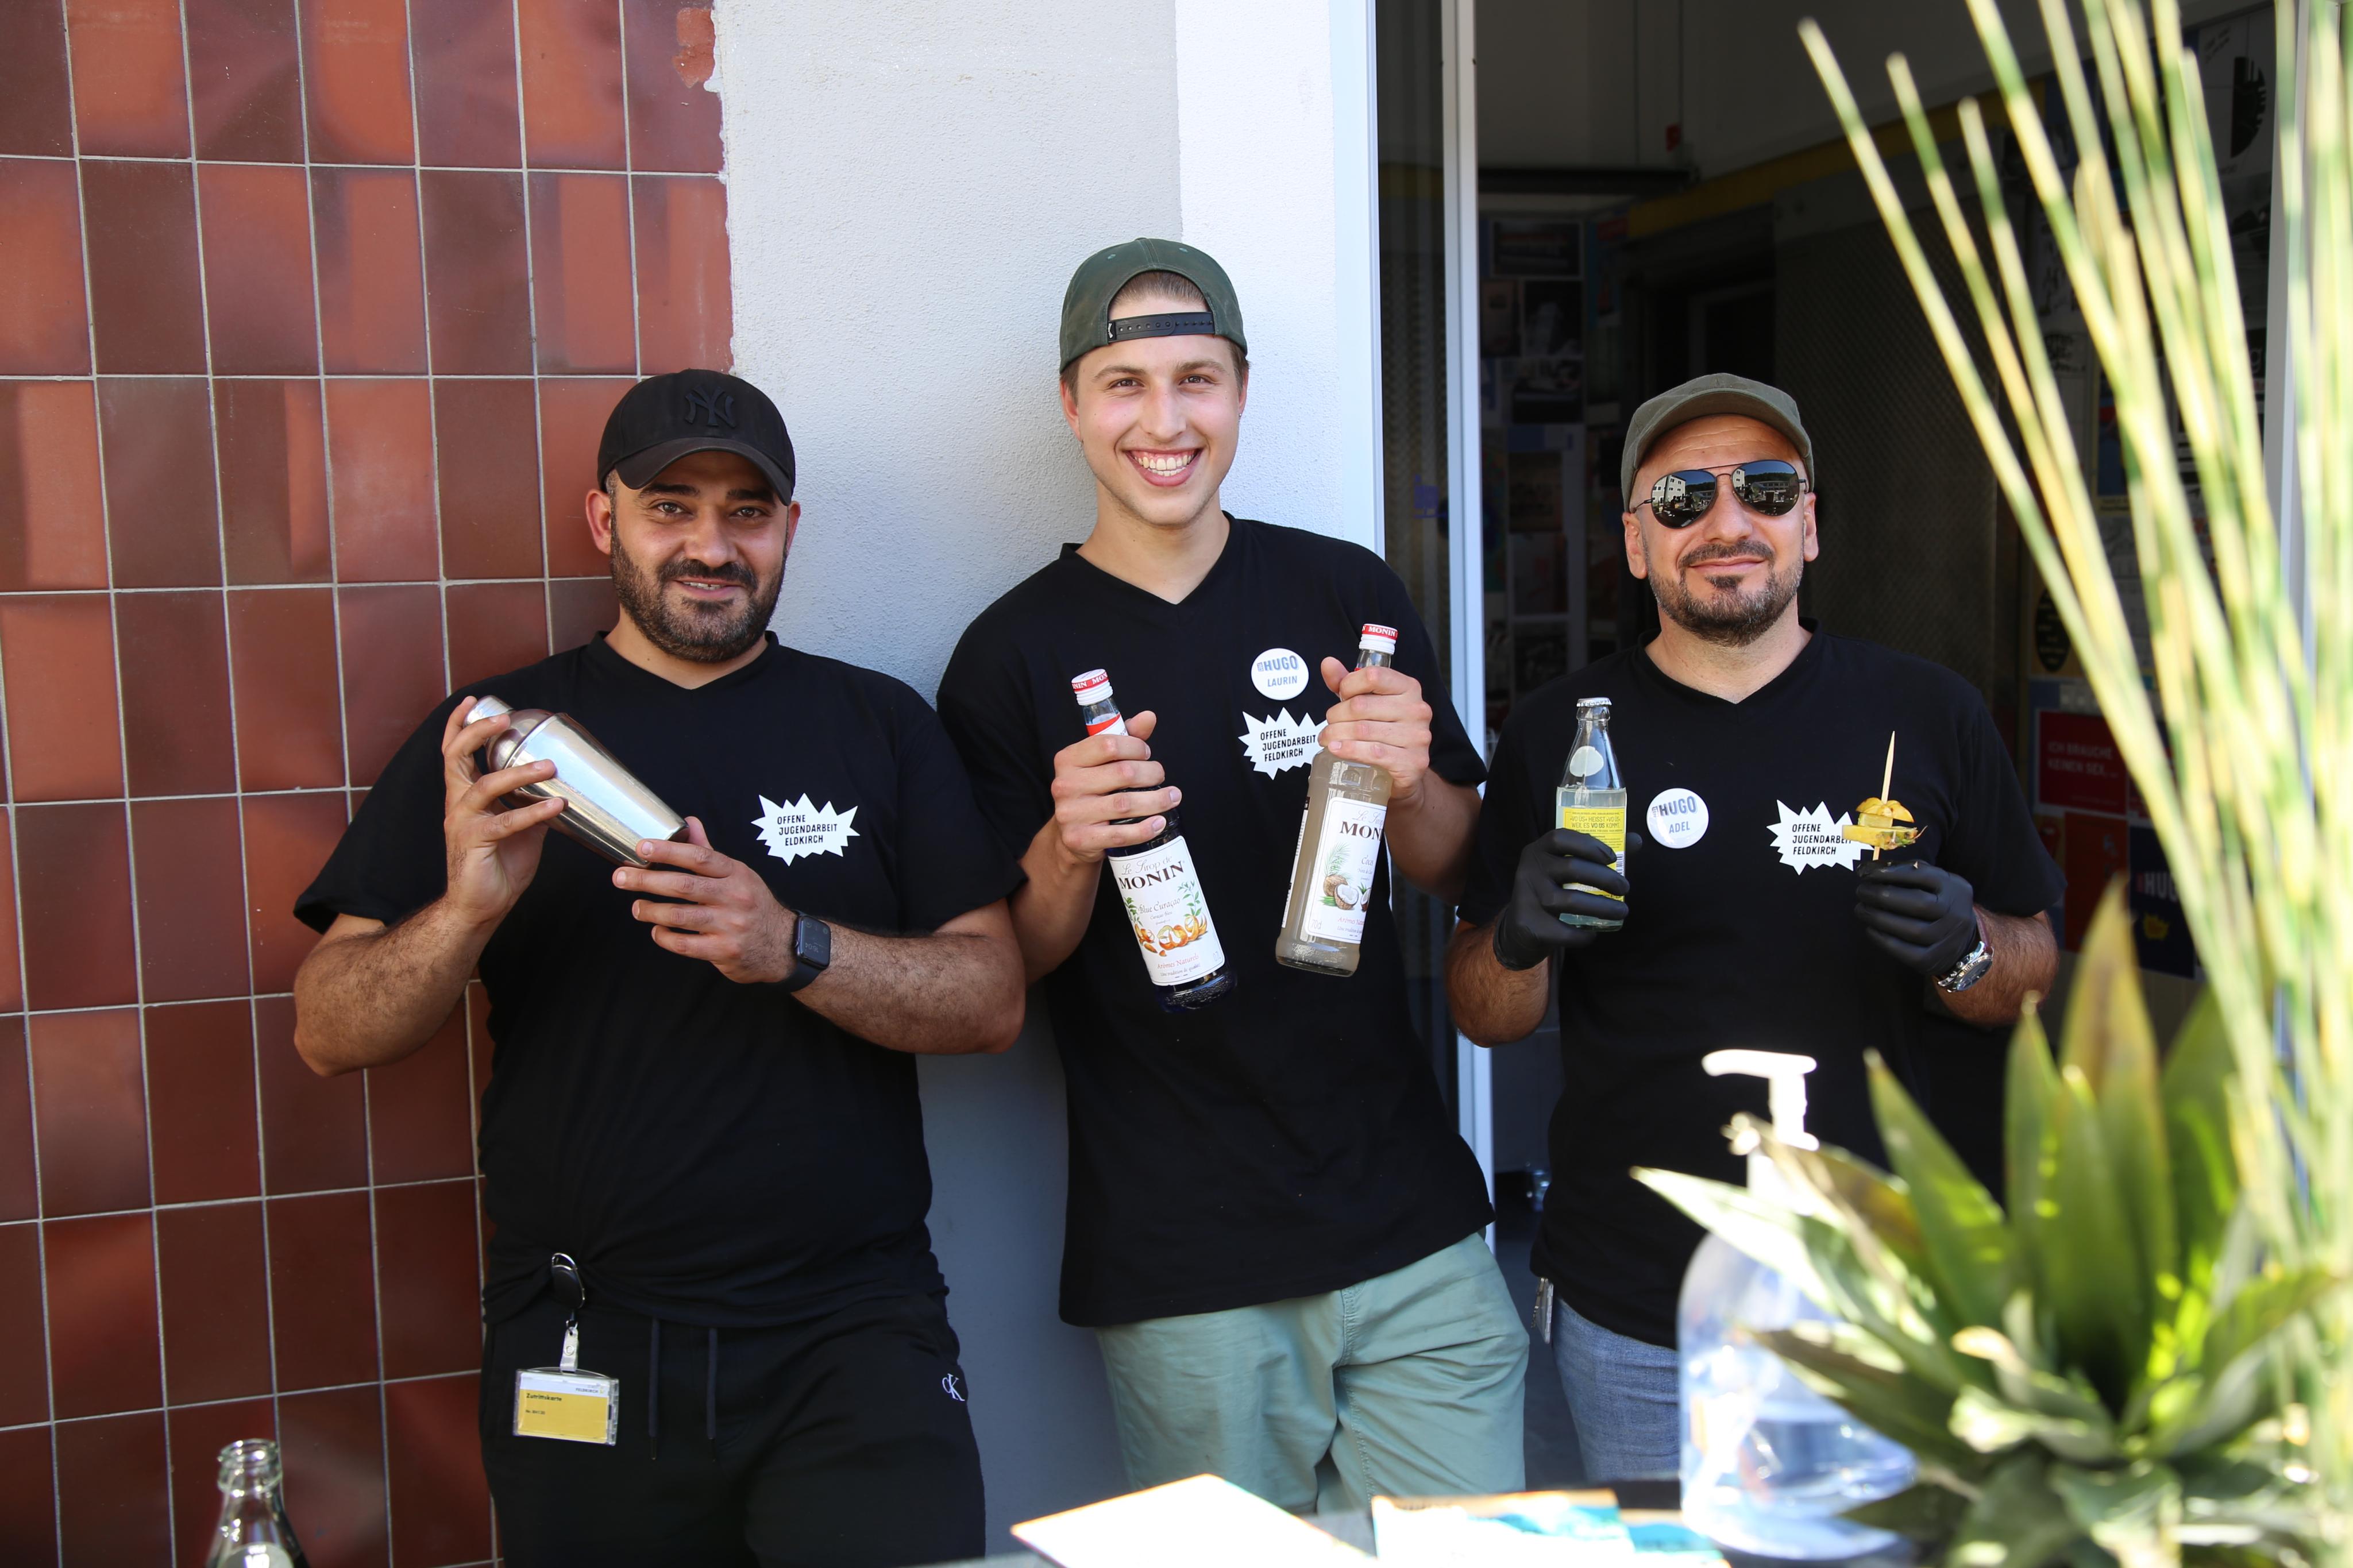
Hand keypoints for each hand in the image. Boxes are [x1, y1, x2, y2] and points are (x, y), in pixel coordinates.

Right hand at [439, 697, 565, 927]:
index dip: (459, 726)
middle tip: (506, 719)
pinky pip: (504, 823)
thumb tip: (560, 790)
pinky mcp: (474, 843)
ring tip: (549, 767)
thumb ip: (532, 805)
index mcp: (464, 795)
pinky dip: (532, 812)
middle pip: (456, 757)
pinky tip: (556, 807)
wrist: (480, 906)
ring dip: (519, 773)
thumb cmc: (498, 865)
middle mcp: (457, 804)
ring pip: (484, 786)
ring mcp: (462, 822)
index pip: (454, 753)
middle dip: (478, 733)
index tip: (472, 701)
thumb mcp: (519, 829)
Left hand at [613, 817, 796, 983]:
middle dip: (646, 880)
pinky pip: (684, 944)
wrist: (782, 946)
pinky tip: (657, 931)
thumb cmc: (753, 905)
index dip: (668, 850)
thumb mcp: (737, 874)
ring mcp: (730, 925)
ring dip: (650, 911)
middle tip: (620, 877)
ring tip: (636, 907)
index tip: (641, 847)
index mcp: (736, 873)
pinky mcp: (724, 951)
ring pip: (679, 916)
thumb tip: (688, 821)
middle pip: (683, 885)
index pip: (699, 857)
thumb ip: (709, 851)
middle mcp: (735, 897)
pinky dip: (664, 937)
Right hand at [1045, 712, 1179, 865]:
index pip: (1108, 744)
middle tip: (1161, 776)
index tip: (1147, 754)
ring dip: (1156, 800)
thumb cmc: (1091, 791)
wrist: (1070, 835)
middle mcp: (1065, 785)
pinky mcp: (1081, 838)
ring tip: (1172, 797)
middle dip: (1151, 773)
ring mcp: (1071, 813)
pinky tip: (1159, 822)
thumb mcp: (1101, 762)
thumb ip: (1124, 738)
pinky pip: (1120, 834)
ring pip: (1125, 803)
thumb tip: (1149, 717)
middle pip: (1122, 773)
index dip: (1135, 747)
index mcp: (1068, 759)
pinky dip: (1145, 828)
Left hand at [1317, 659, 1435, 804]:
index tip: (1341, 697)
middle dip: (1336, 716)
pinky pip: (1373, 752)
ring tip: (1326, 739)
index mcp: (1408, 688)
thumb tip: (1328, 663)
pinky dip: (1349, 750)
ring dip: (1336, 734)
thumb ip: (1347, 683)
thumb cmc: (1384, 733)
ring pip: (1363, 730)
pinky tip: (1335, 749)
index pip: (1373, 676)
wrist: (1405, 772)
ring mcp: (1417, 737)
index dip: (1349, 685)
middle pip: (1362, 705)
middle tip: (1328, 725)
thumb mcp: (1367, 703)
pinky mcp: (1413, 762)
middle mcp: (1417, 710)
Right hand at [1490, 827, 1638, 968]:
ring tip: (1621, 912)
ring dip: (1602, 907)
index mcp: (1539, 851)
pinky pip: (1564, 930)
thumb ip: (1598, 854)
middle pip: (1571, 868)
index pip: (1560, 838)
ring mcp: (1527, 897)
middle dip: (1605, 878)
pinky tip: (1593, 933)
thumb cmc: (1552, 890)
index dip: (1588, 844)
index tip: (1612, 857)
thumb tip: (1636, 840)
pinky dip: (1583, 934)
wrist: (1520, 929)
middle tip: (1625, 888)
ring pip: (1569, 900)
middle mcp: (1529, 870)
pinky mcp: (1529, 924)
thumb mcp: (1566, 868)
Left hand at [1855, 860, 1979, 975]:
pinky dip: (1883, 940)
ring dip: (1880, 919)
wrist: (1961, 939)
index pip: (1923, 876)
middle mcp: (1957, 914)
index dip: (1892, 874)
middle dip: (1883, 897)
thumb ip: (1905, 871)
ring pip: (1913, 931)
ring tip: (1861, 909)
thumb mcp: (1932, 882)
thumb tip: (1866, 870)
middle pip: (1919, 904)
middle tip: (1861, 892)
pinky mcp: (1933, 960)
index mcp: (1955, 888)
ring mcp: (1948, 940)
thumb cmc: (1936, 902)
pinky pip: (1906, 952)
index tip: (1866, 873)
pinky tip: (1870, 929)